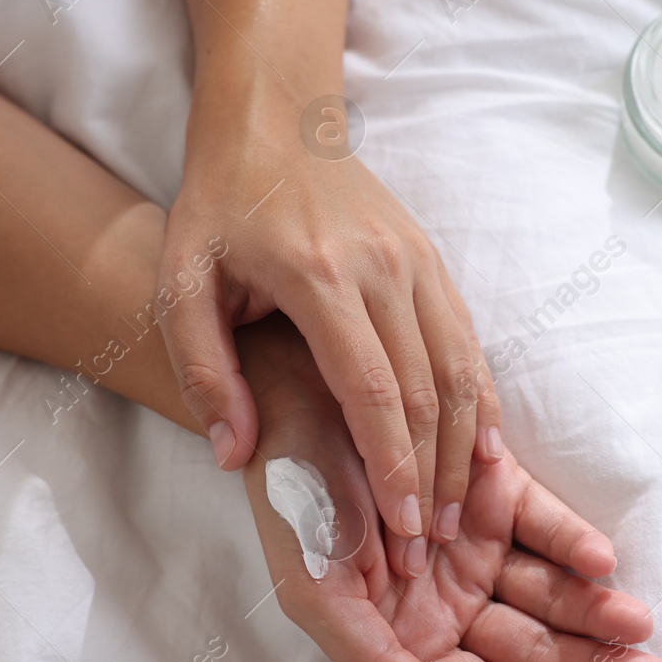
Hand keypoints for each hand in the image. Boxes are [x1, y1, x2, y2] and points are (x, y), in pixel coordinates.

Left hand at [160, 77, 500, 580]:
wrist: (276, 120)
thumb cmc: (220, 206)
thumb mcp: (181, 283)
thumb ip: (204, 372)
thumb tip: (236, 457)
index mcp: (319, 276)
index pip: (373, 388)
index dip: (392, 463)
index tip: (402, 525)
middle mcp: (382, 268)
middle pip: (428, 390)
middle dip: (434, 473)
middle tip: (430, 542)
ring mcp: (417, 261)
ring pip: (461, 369)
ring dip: (465, 447)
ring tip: (457, 512)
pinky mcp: (433, 260)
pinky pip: (468, 342)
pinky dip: (481, 402)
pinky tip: (481, 453)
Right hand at [236, 315, 661, 661]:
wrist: (294, 396)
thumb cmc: (293, 498)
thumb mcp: (315, 589)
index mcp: (405, 642)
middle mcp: (447, 604)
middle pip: (531, 653)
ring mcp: (475, 549)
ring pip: (549, 595)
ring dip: (594, 610)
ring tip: (636, 620)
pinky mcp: (496, 492)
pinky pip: (545, 526)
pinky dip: (574, 542)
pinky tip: (600, 558)